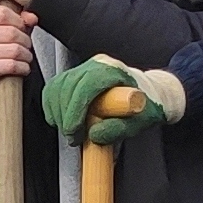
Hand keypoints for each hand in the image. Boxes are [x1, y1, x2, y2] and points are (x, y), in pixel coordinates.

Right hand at [0, 3, 37, 104]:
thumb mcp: (6, 30)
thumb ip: (20, 20)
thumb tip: (31, 18)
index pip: (2, 13)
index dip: (19, 22)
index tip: (21, 28)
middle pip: (10, 32)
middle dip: (25, 41)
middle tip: (26, 46)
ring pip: (13, 50)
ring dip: (26, 56)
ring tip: (24, 58)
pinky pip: (11, 65)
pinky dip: (22, 68)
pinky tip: (21, 68)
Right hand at [40, 55, 186, 144]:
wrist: (150, 94)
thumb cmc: (146, 106)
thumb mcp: (139, 122)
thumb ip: (118, 129)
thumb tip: (93, 135)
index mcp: (113, 71)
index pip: (85, 86)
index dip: (75, 110)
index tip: (74, 132)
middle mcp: (96, 64)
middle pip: (67, 86)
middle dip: (65, 116)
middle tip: (73, 138)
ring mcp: (84, 67)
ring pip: (57, 86)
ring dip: (57, 111)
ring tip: (68, 131)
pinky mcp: (75, 74)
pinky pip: (54, 87)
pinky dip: (52, 104)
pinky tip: (59, 118)